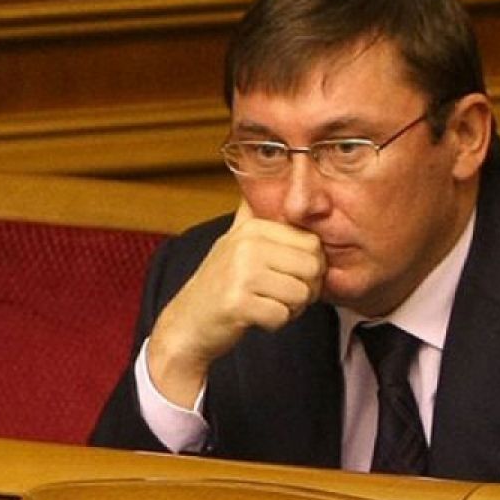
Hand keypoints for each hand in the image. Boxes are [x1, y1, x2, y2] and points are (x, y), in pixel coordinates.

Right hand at [147, 199, 325, 406]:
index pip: (312, 243)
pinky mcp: (237, 303)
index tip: (295, 277)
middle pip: (312, 268)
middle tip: (286, 297)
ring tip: (269, 306)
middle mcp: (247, 245)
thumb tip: (269, 175)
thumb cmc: (219, 284)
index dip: (312, 266)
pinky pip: (282, 316)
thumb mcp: (234, 241)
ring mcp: (241, 273)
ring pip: (300, 294)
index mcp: (253, 228)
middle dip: (307, 290)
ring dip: (292, 309)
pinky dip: (275, 324)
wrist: (187, 321)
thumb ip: (253, 215)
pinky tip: (257, 318)